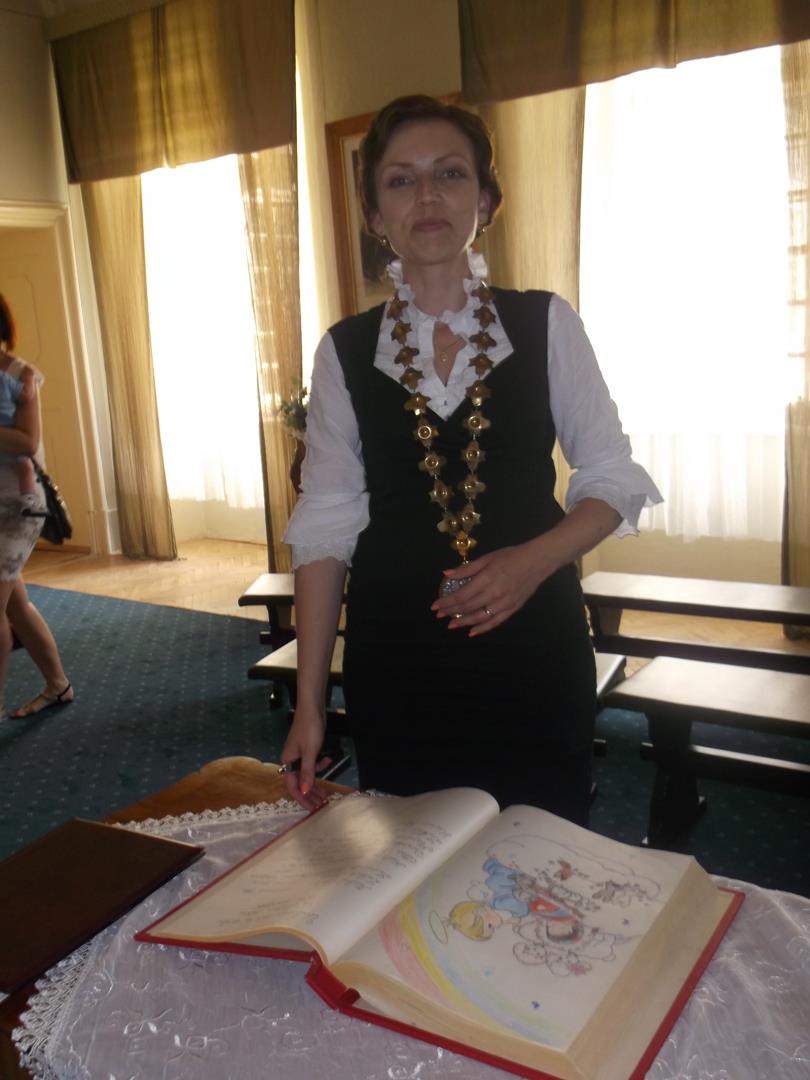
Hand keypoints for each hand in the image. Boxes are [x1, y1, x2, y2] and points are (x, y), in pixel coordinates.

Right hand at [280, 703, 330, 810]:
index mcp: (288, 762)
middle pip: (299, 782)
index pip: (293, 787)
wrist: (312, 707)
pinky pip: (311, 763)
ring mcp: (299, 754)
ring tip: (326, 792)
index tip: (313, 809)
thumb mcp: (310, 752)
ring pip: (306, 774)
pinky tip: (328, 762)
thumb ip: (307, 772)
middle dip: (310, 794)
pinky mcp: (307, 748)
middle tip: (322, 804)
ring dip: (315, 782)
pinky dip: (319, 765)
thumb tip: (303, 792)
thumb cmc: (309, 729)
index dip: (302, 799)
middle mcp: (291, 760)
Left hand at [431, 541, 553, 635]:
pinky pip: (495, 622)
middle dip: (451, 612)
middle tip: (439, 615)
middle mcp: (494, 593)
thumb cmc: (510, 557)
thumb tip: (447, 574)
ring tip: (451, 625)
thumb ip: (467, 569)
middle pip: (468, 607)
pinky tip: (472, 632)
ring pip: (480, 617)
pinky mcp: (512, 609)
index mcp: (487, 579)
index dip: (447, 602)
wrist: (537, 562)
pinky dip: (483, 628)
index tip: (435, 606)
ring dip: (464, 623)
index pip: (462, 595)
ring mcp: (504, 603)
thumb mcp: (487, 558)